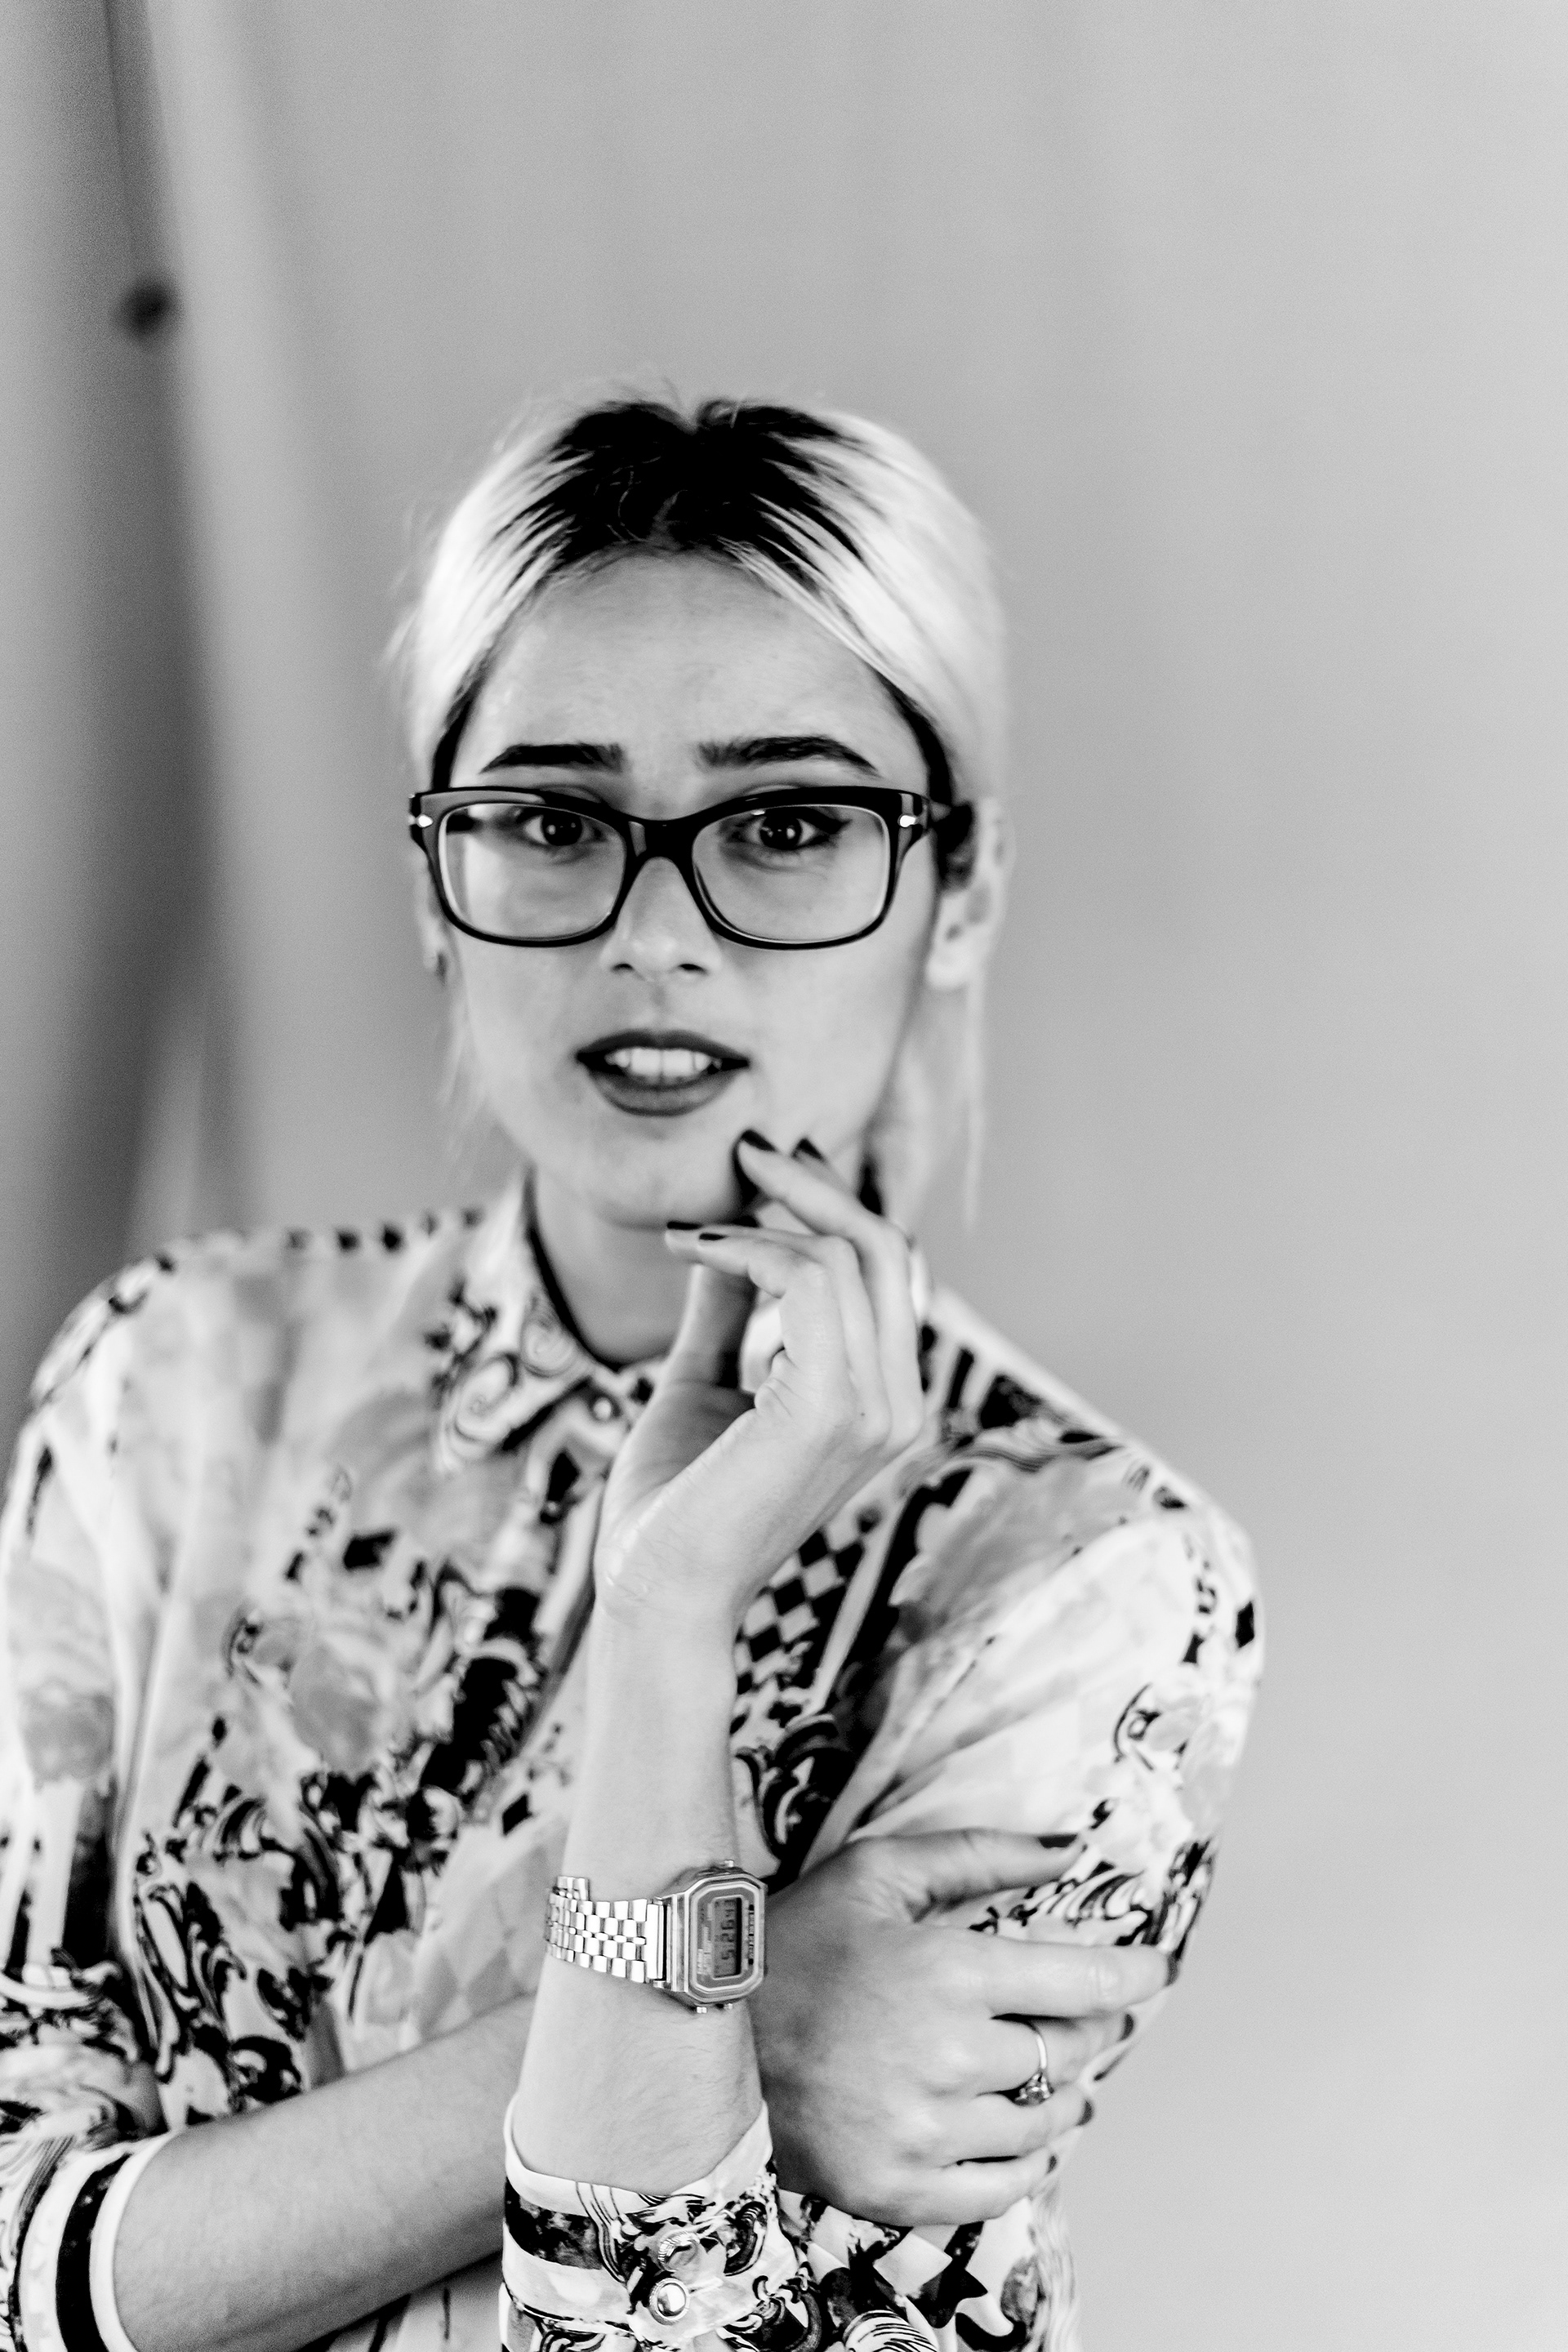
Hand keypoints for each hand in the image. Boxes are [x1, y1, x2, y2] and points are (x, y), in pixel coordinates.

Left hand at [594, 1136, 922, 1637]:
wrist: (653, 1591)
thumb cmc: (672, 1502)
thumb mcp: (703, 1380)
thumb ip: (728, 1313)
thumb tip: (727, 1230)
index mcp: (882, 1398)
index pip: (888, 1271)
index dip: (835, 1200)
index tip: (769, 1157)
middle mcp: (898, 1404)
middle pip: (884, 1248)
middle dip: (812, 1184)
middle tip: (743, 1146)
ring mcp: (876, 1411)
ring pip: (845, 1256)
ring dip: (763, 1217)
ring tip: (688, 1227)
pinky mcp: (832, 1409)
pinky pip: (807, 1282)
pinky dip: (746, 1247)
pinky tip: (691, 1249)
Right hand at [752, 1831, 1171, 2226]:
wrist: (703, 2036)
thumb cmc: (794, 1943)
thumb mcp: (878, 1872)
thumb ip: (981, 1854)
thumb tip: (1071, 1847)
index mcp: (951, 1972)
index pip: (1085, 1982)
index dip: (1135, 1974)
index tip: (1158, 1969)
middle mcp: (948, 2059)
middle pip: (1070, 2053)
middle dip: (1090, 2030)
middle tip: (1081, 2016)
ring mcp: (924, 2133)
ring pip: (1043, 2123)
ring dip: (1062, 2097)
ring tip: (1051, 2077)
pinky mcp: (898, 2189)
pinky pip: (1001, 2191)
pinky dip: (1026, 2164)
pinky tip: (1019, 2137)